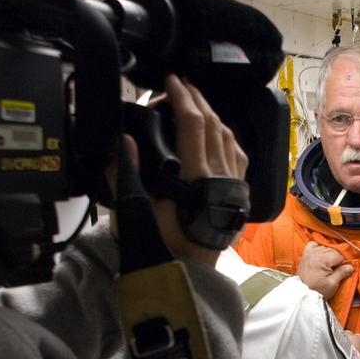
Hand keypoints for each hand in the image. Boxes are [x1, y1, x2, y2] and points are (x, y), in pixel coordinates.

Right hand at [133, 76, 247, 265]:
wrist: (188, 278)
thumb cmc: (161, 248)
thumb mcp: (135, 212)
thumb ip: (125, 174)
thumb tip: (122, 140)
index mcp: (196, 176)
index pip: (193, 124)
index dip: (181, 97)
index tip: (170, 80)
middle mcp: (221, 176)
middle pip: (213, 124)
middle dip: (196, 99)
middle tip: (179, 84)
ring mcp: (233, 185)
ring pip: (228, 137)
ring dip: (212, 115)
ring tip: (194, 103)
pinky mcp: (238, 195)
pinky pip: (238, 155)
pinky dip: (226, 137)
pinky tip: (217, 133)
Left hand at [297, 241, 352, 298]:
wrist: (303, 294)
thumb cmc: (317, 290)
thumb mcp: (332, 284)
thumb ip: (342, 273)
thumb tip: (350, 266)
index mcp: (322, 259)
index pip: (339, 256)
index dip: (342, 264)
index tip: (340, 271)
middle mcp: (315, 253)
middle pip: (332, 251)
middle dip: (335, 259)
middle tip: (333, 270)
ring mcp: (309, 253)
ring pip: (325, 247)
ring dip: (328, 255)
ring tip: (326, 266)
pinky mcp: (305, 255)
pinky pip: (313, 245)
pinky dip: (318, 248)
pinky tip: (320, 257)